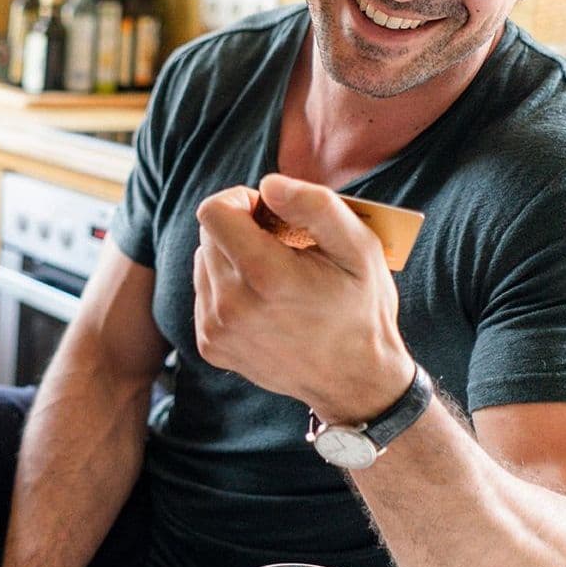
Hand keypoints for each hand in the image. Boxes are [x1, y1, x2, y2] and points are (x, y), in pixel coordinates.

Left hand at [192, 175, 413, 424]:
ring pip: (204, 262)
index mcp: (266, 277)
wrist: (354, 382)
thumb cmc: (361, 308)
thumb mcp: (359, 248)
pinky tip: (263, 302)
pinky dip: (228, 288)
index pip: (213, 212)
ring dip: (232, 258)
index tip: (270, 215)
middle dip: (240, 229)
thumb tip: (268, 184)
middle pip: (208, 235)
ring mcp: (217, 330)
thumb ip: (316, 205)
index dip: (241, 201)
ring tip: (274, 277)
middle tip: (281, 247)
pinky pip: (205, 293)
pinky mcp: (210, 345)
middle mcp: (232, 306)